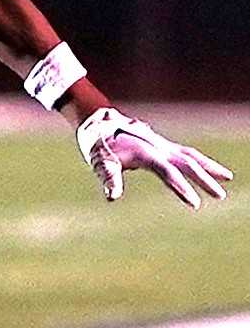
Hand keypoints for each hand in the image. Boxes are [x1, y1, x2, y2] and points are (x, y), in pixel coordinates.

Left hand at [76, 108, 232, 207]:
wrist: (100, 123)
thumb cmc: (99, 146)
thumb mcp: (101, 163)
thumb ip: (109, 179)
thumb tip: (112, 198)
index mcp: (146, 153)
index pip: (168, 173)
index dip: (181, 188)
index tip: (194, 203)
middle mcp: (159, 148)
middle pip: (187, 164)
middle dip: (204, 180)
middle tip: (220, 196)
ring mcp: (164, 145)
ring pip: (192, 156)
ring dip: (210, 167)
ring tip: (228, 178)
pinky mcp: (164, 146)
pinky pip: (187, 153)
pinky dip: (201, 161)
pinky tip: (210, 169)